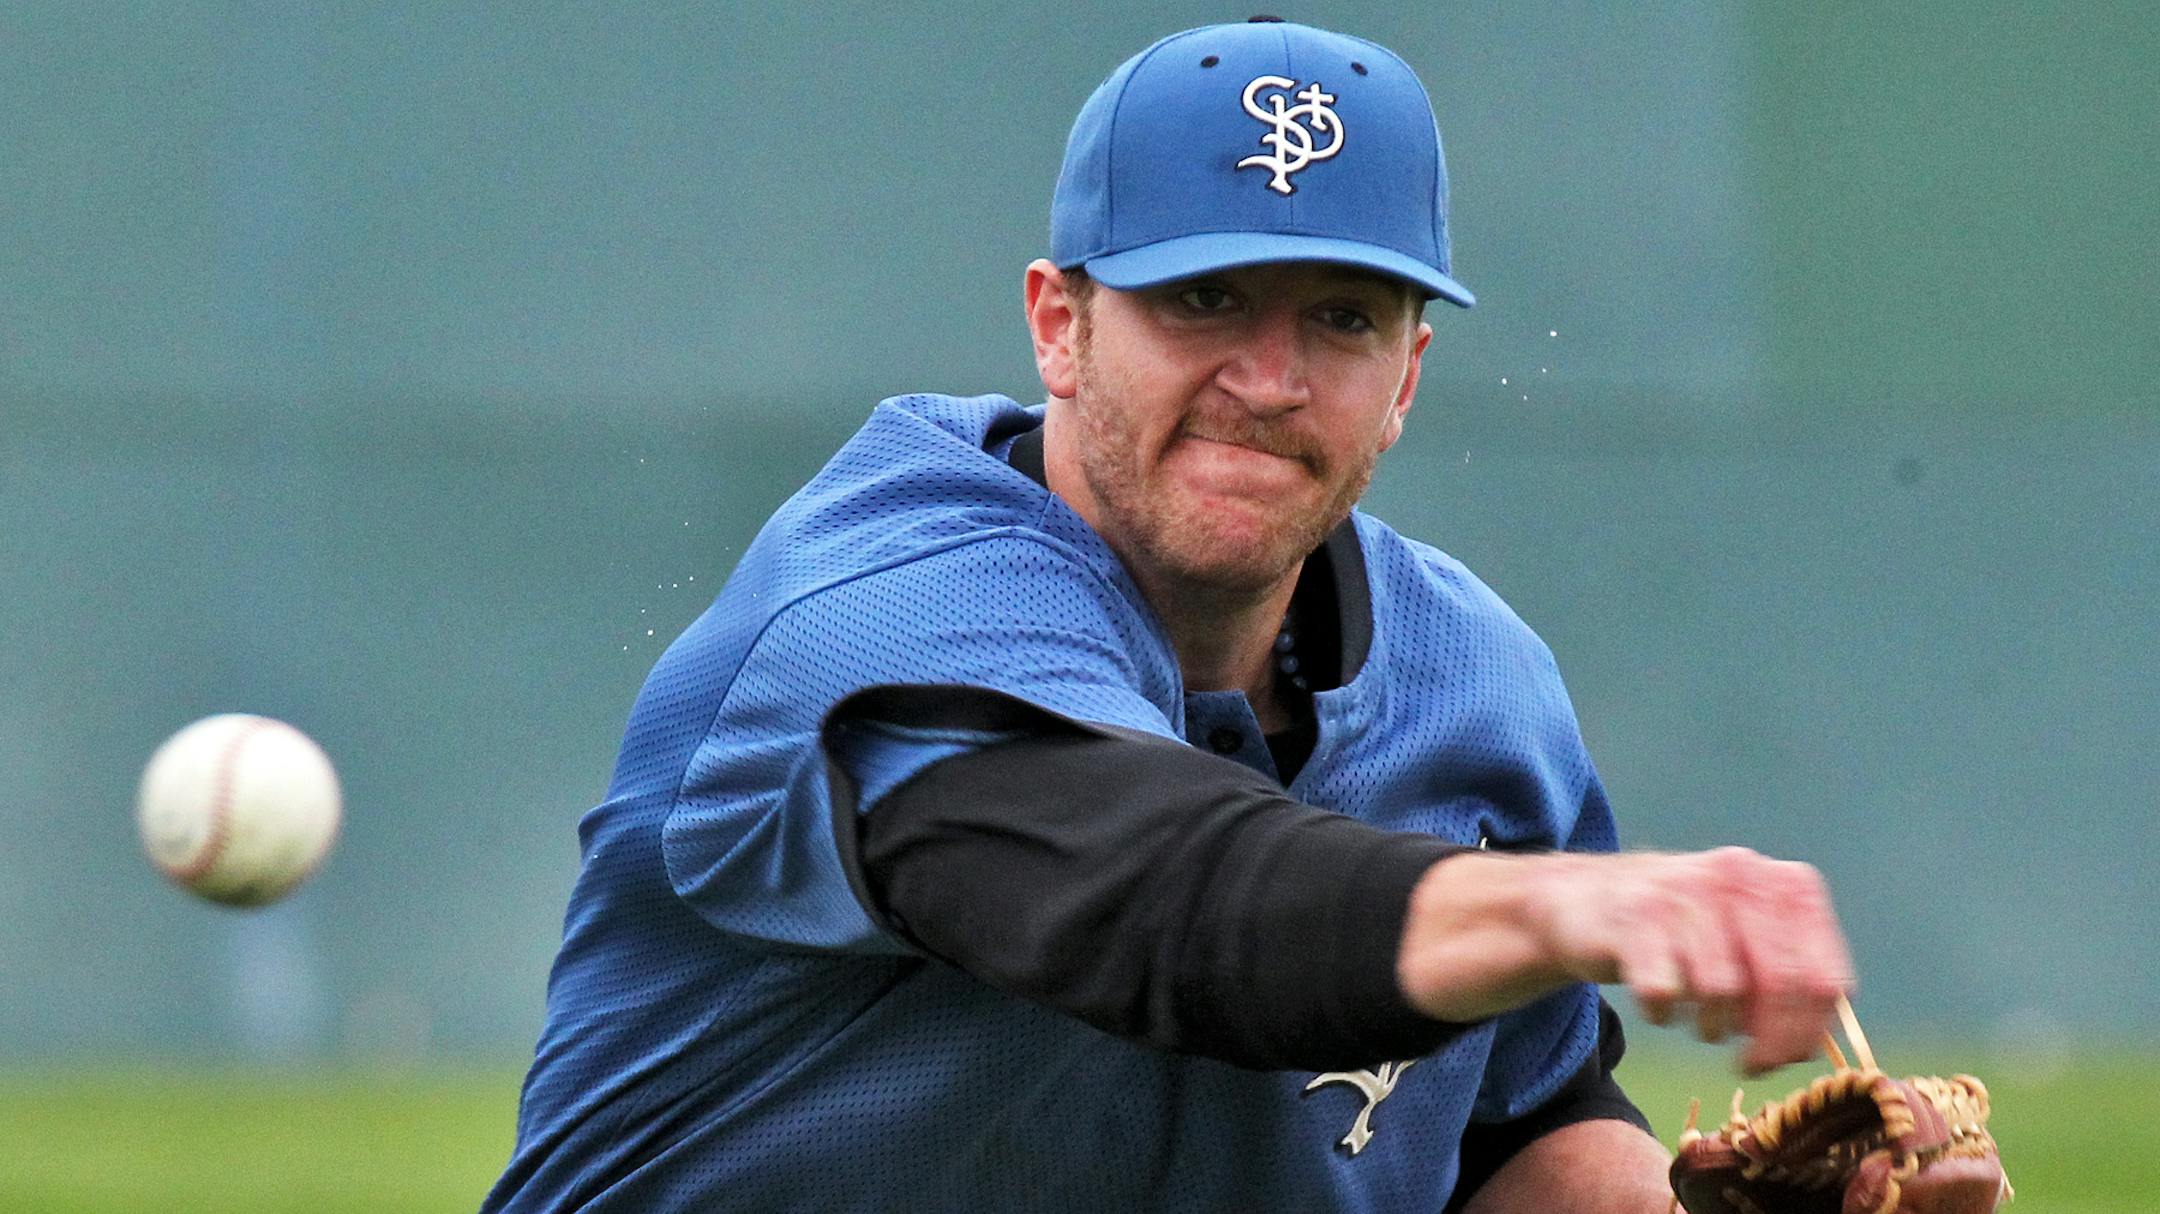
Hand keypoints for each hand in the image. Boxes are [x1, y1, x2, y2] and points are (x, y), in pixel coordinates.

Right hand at [1396, 847, 1852, 1074]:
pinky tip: (1660, 1004)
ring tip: (1700, 1020)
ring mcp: (1681, 894)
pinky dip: (1665, 1012)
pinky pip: (1666, 993)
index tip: (1789, 1057)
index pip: (1820, 973)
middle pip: (1780, 986)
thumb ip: (1790, 969)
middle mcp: (1733, 876)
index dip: (1810, 1029)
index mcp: (1775, 880)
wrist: (1578, 899)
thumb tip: (1827, 1038)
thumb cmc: (1676, 928)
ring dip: (1714, 1024)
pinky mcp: (1631, 920)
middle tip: (1751, 1063)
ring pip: (1723, 992)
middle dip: (1771, 1041)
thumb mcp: (1743, 931)